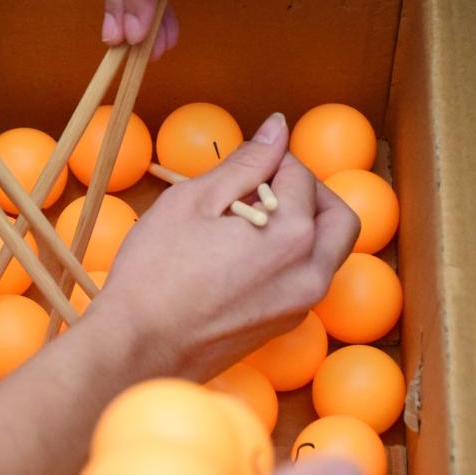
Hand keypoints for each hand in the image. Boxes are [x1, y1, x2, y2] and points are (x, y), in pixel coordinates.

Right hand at [88, 112, 358, 380]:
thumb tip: (278, 127)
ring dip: (302, 226)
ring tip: (248, 223)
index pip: (301, 175)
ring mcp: (300, 305)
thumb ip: (245, 163)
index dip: (270, 160)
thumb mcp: (194, 201)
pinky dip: (289, 258)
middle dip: (309, 191)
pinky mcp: (284, 326)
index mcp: (293, 234)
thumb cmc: (155, 270)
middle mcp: (311, 272)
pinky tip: (241, 257)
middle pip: (337, 216)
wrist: (138, 347)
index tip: (238, 168)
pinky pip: (305, 280)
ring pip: (327, 251)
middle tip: (263, 187)